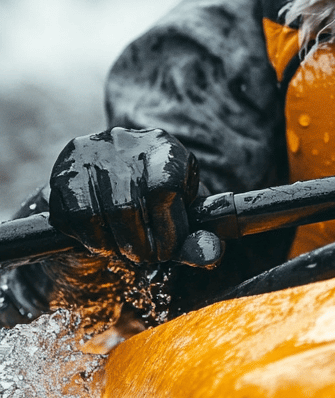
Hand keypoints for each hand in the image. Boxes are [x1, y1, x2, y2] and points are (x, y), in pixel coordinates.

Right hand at [48, 128, 216, 265]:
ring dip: (114, 246)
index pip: (164, 191)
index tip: (169, 249)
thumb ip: (198, 237)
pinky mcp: (63, 172)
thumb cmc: (161, 200)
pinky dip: (91, 240)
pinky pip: (73, 219)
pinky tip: (104, 239)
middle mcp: (123, 141)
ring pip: (97, 216)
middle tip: (147, 256)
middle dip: (141, 245)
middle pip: (127, 209)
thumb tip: (209, 256)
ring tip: (126, 248)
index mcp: (163, 146)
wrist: (116, 182)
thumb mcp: (185, 213)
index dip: (168, 231)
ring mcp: (88, 154)